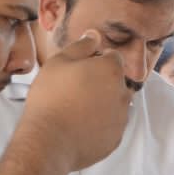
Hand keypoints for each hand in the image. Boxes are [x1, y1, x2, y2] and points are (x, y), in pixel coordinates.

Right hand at [21, 32, 132, 170]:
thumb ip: (82, 45)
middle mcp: (123, 92)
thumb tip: (95, 35)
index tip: (77, 70)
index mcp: (112, 70)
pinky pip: (110, 125)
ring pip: (114, 104)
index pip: (111, 57)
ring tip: (75, 110)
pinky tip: (79, 125)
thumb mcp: (60, 61)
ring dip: (101, 103)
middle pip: (115, 81)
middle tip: (73, 91)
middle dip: (100, 82)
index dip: (95, 61)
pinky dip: (99, 124)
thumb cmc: (51, 96)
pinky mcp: (116, 138)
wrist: (50, 139)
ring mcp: (122, 117)